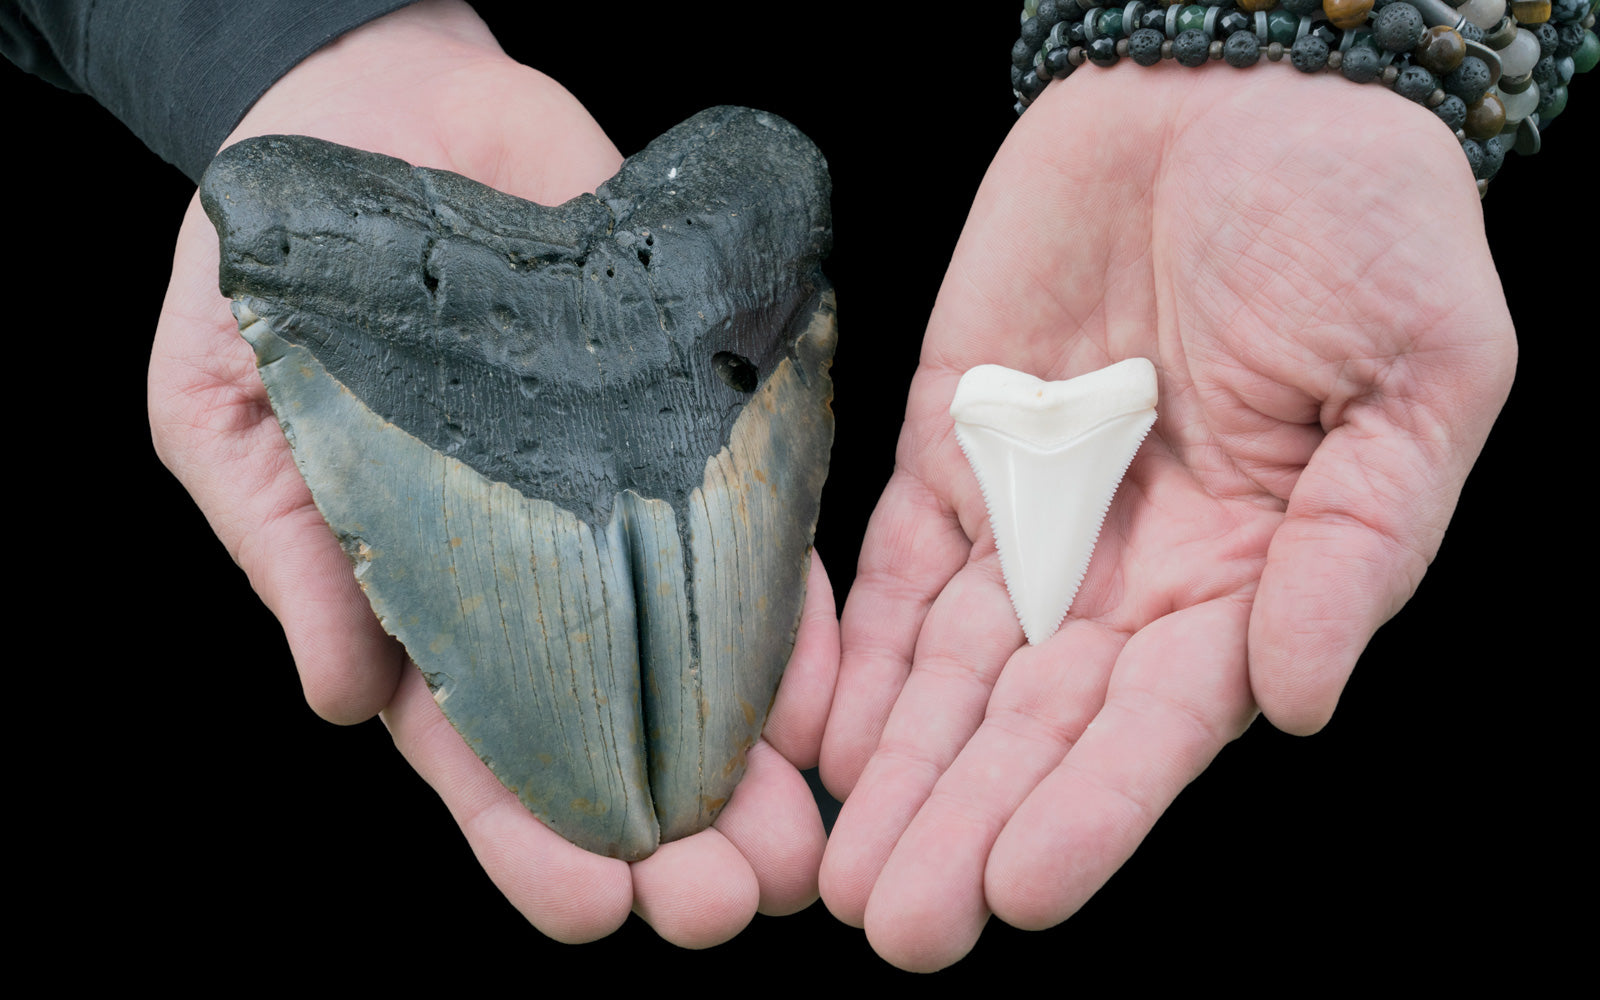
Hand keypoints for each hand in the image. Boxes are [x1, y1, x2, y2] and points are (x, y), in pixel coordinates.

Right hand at [147, 0, 834, 945]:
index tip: (592, 912)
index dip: (529, 843)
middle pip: (612, 740)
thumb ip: (281, 546)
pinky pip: (755, 534)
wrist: (379, 111)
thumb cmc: (268, 269)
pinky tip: (837, 694)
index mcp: (415, 604)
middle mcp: (537, 579)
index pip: (478, 757)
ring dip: (756, 763)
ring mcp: (621, 506)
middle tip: (732, 905)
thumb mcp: (225, 404)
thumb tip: (343, 702)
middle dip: (671, 838)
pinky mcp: (689, 426)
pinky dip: (797, 617)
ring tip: (807, 844)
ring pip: (700, 663)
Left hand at [817, 66, 1514, 969]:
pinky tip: (814, 739)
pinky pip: (894, 570)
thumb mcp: (1415, 378)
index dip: (1095, 809)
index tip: (1021, 890)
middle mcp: (1130, 573)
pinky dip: (853, 653)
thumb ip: (1356, 543)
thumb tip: (1294, 701)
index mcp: (1250, 575)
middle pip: (1036, 726)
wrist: (1235, 93)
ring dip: (897, 771)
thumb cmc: (1362, 224)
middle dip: (966, 823)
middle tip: (897, 923)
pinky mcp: (948, 448)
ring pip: (951, 673)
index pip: (1160, 723)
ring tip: (839, 871)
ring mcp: (1031, 514)